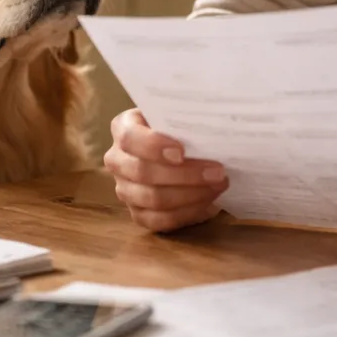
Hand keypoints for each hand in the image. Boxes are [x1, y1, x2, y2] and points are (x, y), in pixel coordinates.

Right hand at [103, 109, 228, 231]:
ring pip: (153, 199)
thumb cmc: (181, 128)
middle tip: (218, 172)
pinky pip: (160, 220)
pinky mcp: (138, 214)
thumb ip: (186, 120)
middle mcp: (117, 160)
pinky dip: (188, 212)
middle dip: (185, 174)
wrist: (183, 148)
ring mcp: (125, 189)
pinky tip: (209, 202)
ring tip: (218, 185)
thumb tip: (211, 132)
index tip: (182, 152)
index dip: (153, 146)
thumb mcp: (180, 116)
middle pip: (143, 172)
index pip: (129, 138)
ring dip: (191, 194)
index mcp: (123, 128)